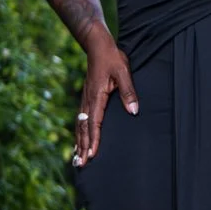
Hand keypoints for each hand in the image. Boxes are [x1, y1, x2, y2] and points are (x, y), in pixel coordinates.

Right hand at [73, 40, 138, 166]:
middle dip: (83, 147)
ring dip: (79, 142)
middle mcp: (88, 100)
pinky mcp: (86, 98)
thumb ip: (128, 92)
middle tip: (81, 164)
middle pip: (84, 128)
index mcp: (97, 96)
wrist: (97, 45)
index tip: (93, 154)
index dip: (94, 139)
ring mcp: (85, 99)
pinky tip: (78, 141)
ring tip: (77, 159)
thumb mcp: (123, 72)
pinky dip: (79, 133)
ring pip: (80, 125)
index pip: (95, 122)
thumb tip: (134, 111)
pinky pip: (80, 119)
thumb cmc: (112, 58)